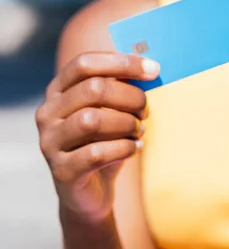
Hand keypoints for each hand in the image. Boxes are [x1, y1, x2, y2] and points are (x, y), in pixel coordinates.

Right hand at [35, 53, 159, 222]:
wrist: (92, 191)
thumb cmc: (106, 141)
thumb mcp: (113, 110)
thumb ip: (122, 87)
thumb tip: (150, 66)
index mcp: (58, 90)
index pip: (85, 63)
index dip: (122, 62)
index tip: (154, 69)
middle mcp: (48, 112)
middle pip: (93, 89)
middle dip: (130, 97)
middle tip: (146, 111)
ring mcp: (50, 142)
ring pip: (92, 120)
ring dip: (126, 123)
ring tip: (139, 130)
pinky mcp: (61, 170)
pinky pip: (97, 153)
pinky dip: (124, 148)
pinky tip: (135, 147)